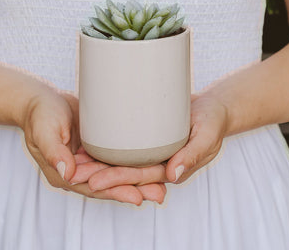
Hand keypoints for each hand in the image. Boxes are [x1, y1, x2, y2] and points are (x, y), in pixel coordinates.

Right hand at [21, 88, 165, 204]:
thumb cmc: (40, 114)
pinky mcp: (97, 148)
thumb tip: (67, 173)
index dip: (115, 192)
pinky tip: (151, 162)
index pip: (94, 188)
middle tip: (160, 194)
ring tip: (163, 184)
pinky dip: (132, 162)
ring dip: (138, 180)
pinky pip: (116, 159)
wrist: (41, 100)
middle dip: (134, 189)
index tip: (137, 197)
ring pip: (116, 174)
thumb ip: (54, 151)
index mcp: (65, 175)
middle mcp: (79, 172)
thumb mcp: (45, 131)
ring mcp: (89, 161)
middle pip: (109, 185)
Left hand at [83, 93, 229, 190]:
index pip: (138, 177)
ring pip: (121, 161)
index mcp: (171, 168)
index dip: (115, 180)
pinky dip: (107, 147)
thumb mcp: (207, 135)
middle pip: (124, 171)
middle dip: (99, 175)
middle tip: (74, 173)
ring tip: (74, 162)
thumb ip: (192, 156)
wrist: (214, 106)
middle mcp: (158, 163)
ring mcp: (152, 151)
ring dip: (98, 163)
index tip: (93, 183)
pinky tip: (88, 145)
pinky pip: (125, 146)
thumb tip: (172, 176)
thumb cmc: (214, 121)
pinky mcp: (148, 137)